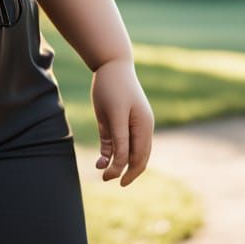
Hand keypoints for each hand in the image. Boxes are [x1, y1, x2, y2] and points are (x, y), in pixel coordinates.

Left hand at [90, 57, 153, 185]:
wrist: (109, 63)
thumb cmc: (113, 87)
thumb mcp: (114, 114)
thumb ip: (118, 139)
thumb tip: (118, 163)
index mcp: (144, 126)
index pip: (139, 155)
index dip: (128, 170)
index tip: (114, 180)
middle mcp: (140, 128)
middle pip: (137, 157)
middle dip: (124, 170)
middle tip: (108, 180)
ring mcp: (130, 124)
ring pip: (126, 151)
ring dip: (116, 162)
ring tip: (101, 171)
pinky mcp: (117, 121)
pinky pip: (117, 141)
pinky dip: (110, 152)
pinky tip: (100, 159)